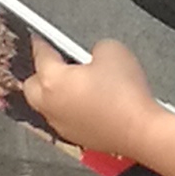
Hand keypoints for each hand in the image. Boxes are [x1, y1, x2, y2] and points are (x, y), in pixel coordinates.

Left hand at [16, 39, 170, 160]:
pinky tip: (89, 103)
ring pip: (46, 105)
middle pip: (33, 85)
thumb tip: (93, 55)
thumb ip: (94, 47)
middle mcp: (51, 105)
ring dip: (56, 93)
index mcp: (53, 80)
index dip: (42, 42)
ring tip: (76, 83)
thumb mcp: (112, 50)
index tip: (41, 38)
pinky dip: (71, 109)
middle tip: (58, 62)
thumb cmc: (127, 97)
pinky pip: (64, 119)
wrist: (141, 131)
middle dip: (42, 72)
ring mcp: (62, 125)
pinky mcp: (76, 137)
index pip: (40, 54)